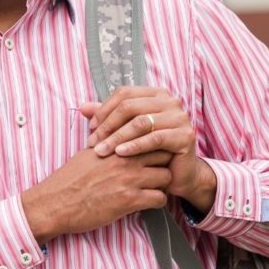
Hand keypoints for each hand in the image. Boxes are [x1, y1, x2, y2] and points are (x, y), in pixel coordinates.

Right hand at [22, 147, 172, 244]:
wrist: (55, 203)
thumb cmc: (69, 179)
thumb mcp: (87, 153)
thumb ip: (106, 142)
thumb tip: (116, 136)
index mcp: (115, 144)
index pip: (149, 136)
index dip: (155, 144)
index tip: (154, 152)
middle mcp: (125, 159)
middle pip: (163, 153)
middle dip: (165, 161)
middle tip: (159, 169)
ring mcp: (129, 179)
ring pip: (166, 176)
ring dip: (163, 183)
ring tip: (154, 187)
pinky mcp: (129, 200)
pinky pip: (160, 198)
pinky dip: (157, 201)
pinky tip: (147, 202)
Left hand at [80, 87, 215, 210]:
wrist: (177, 175)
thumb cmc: (149, 152)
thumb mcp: (126, 132)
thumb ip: (108, 117)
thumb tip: (83, 107)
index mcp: (156, 94)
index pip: (124, 94)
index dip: (104, 109)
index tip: (91, 128)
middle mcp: (170, 101)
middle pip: (131, 106)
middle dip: (108, 125)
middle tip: (93, 142)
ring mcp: (180, 117)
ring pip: (140, 122)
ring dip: (117, 137)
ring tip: (101, 151)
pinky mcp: (185, 136)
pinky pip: (155, 138)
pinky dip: (135, 146)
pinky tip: (120, 154)